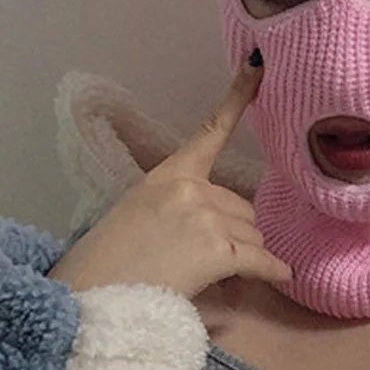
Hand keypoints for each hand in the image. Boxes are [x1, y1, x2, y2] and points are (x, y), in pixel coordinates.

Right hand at [47, 52, 290, 297]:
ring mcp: (205, 215)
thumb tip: (217, 226)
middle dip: (232, 230)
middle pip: (241, 204)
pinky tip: (282, 275)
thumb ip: (179, 206)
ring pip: (251, 231)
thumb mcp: (138, 215)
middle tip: (200, 256)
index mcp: (168, 174)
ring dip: (242, 252)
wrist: (87, 302)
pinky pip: (259, 259)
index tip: (258, 67)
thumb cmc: (105, 264)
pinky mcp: (216, 248)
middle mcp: (190, 187)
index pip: (210, 130)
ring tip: (205, 274)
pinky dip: (271, 269)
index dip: (238, 96)